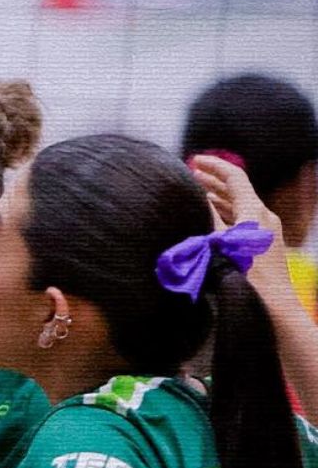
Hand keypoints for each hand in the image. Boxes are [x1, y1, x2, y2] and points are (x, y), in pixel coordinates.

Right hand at [190, 155, 290, 301]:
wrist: (275, 306)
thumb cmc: (247, 278)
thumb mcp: (220, 244)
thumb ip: (209, 218)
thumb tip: (196, 198)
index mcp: (255, 211)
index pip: (234, 177)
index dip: (213, 166)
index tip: (194, 160)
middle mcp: (263, 216)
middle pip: (237, 189)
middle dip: (214, 180)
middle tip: (191, 174)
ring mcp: (266, 230)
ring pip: (240, 204)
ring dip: (218, 196)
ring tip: (197, 193)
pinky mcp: (263, 243)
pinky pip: (243, 219)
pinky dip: (225, 212)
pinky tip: (211, 218)